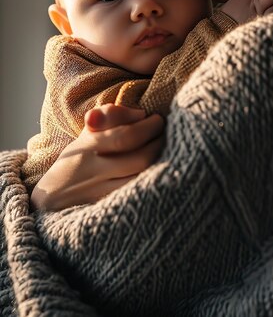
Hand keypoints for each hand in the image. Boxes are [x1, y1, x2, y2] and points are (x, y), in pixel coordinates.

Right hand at [30, 104, 164, 210]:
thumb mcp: (87, 133)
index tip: (157, 119)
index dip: (147, 127)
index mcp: (87, 148)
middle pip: (138, 160)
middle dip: (158, 144)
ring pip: (141, 181)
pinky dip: (151, 183)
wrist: (52, 198)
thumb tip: (140, 114)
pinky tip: (159, 171)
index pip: (124, 137)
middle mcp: (92, 172)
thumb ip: (110, 116)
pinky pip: (137, 198)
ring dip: (160, 163)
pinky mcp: (107, 211)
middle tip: (165, 133)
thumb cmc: (78, 159)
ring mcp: (100, 194)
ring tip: (167, 149)